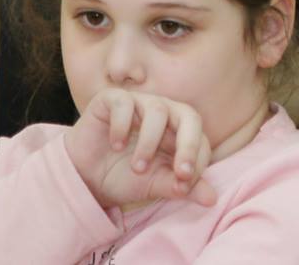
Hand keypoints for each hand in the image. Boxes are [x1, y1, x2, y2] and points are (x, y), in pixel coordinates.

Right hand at [63, 89, 218, 211]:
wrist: (86, 177)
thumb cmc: (124, 178)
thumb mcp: (155, 186)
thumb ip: (182, 188)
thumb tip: (212, 199)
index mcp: (178, 132)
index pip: (200, 139)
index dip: (197, 161)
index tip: (184, 186)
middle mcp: (163, 113)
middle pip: (189, 116)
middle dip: (188, 146)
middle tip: (181, 173)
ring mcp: (138, 103)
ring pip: (157, 109)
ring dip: (150, 143)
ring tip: (137, 168)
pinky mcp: (111, 99)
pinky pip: (124, 102)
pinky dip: (122, 125)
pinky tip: (115, 145)